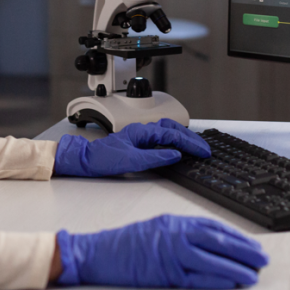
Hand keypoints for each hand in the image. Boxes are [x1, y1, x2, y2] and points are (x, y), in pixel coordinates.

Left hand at [54, 118, 209, 176]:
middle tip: (204, 149)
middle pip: (173, 128)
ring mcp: (140, 134)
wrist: (85, 160)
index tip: (202, 152)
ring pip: (167, 130)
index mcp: (142, 131)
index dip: (190, 143)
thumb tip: (175, 155)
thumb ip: (155, 158)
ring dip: (183, 136)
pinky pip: (161, 136)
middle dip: (191, 138)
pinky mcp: (138, 141)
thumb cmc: (103, 159)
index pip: (172, 135)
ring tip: (195, 146)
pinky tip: (177, 147)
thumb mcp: (132, 161)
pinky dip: (173, 139)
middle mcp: (142, 129)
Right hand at [55, 215, 268, 289]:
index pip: (212, 226)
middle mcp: (174, 234)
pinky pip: (197, 277)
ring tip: (253, 274)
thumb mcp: (156, 227)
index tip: (251, 244)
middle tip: (261, 258)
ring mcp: (170, 254)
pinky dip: (217, 279)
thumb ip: (181, 233)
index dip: (236, 236)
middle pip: (217, 241)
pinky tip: (231, 282)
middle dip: (243, 250)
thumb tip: (210, 244)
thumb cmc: (124, 243)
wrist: (96, 253)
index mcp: (174, 222)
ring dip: (236, 266)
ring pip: (212, 259)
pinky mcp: (164, 274)